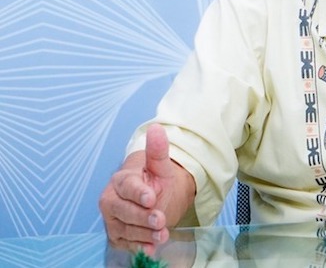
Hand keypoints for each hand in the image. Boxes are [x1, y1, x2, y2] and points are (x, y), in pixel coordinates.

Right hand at [99, 124, 194, 253]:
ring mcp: (113, 220)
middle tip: (160, 220)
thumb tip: (156, 128)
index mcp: (121, 181)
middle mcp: (112, 201)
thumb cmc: (156, 181)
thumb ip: (158, 151)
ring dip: (144, 234)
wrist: (156, 199)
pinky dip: (139, 247)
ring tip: (162, 234)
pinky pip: (127, 243)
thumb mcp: (162, 167)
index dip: (138, 193)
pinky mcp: (118, 235)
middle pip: (124, 211)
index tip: (150, 197)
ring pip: (126, 229)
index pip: (127, 187)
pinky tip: (151, 248)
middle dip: (143, 217)